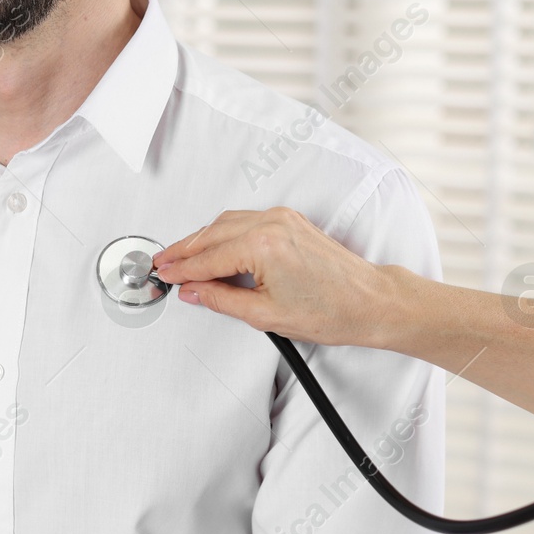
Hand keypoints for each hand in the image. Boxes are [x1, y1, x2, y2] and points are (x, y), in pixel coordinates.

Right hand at [153, 207, 403, 347]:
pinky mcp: (292, 220)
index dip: (182, 269)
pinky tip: (214, 246)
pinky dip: (225, 232)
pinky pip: (246, 219)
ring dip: (202, 239)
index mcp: (263, 245)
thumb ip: (222, 299)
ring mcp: (284, 218)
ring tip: (182, 257)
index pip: (208, 257)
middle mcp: (273, 223)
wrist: (371, 302)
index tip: (164, 276)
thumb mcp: (266, 315)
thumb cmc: (332, 310)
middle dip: (185, 249)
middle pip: (213, 233)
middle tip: (163, 263)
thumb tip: (195, 291)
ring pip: (228, 222)